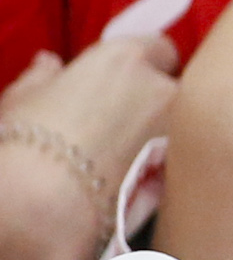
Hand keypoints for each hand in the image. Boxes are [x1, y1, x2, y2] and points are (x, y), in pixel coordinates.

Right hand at [0, 38, 179, 259]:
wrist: (37, 210)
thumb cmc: (21, 146)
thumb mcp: (21, 102)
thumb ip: (43, 78)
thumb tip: (49, 64)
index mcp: (124, 60)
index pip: (158, 49)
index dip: (144, 67)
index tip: (125, 84)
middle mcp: (163, 89)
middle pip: (176, 90)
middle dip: (157, 104)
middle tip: (122, 128)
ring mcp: (180, 134)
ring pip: (184, 129)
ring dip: (163, 140)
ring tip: (124, 164)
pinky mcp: (184, 177)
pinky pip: (181, 168)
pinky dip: (164, 174)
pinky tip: (133, 189)